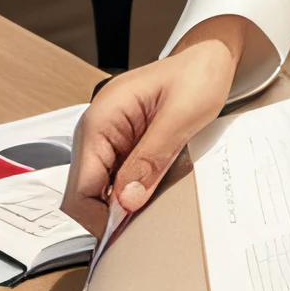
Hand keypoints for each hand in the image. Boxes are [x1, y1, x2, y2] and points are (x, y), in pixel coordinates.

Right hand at [63, 16, 258, 236]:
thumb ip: (151, 158)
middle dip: (109, 214)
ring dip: (121, 204)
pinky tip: (151, 193)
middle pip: (85, 194)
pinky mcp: (120, 144)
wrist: (209, 57)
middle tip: (143, 225)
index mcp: (100, 121)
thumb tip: (127, 201)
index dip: (99, 218)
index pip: (80, 189)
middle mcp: (94, 131)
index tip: (126, 233)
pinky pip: (116, 179)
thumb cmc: (197, 76)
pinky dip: (130, 192)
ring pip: (99, 190)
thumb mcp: (181, 117)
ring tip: (151, 207)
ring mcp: (106, 138)